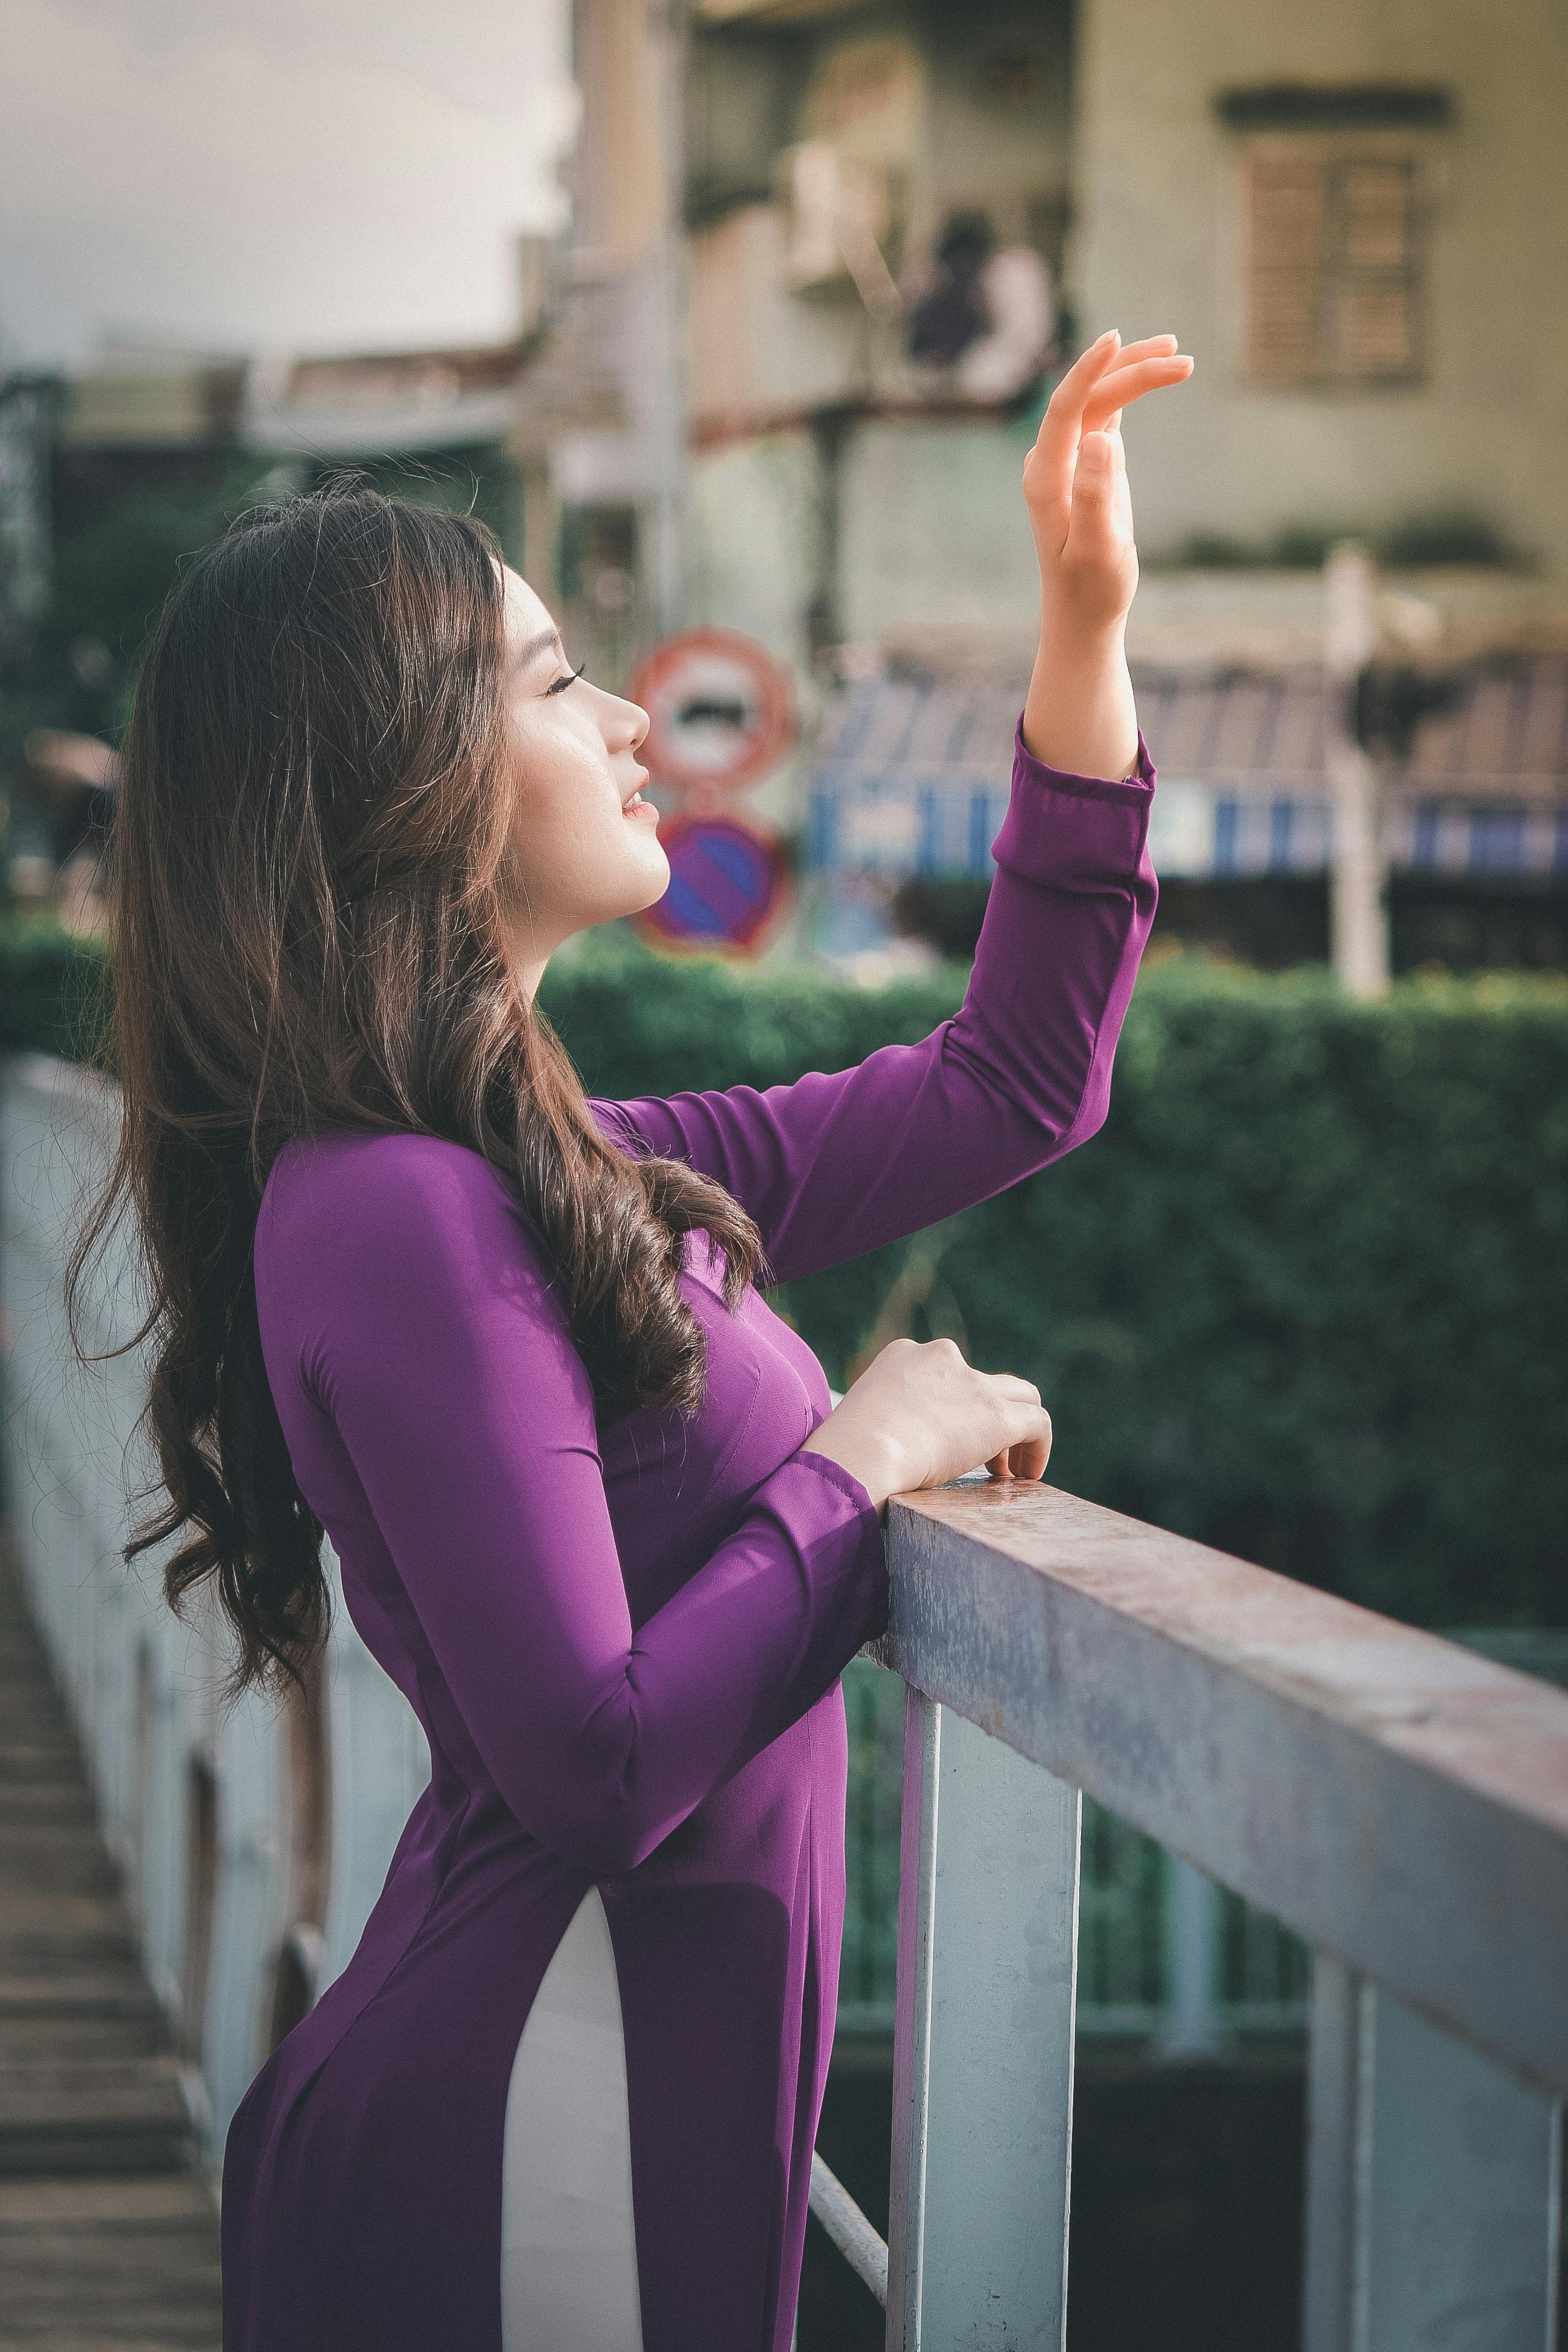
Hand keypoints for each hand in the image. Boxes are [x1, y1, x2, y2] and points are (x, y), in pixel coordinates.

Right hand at [800, 1336, 1051, 1519]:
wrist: (860, 1452)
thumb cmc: (844, 1451)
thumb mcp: (857, 1418)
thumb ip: (878, 1419)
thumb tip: (878, 1447)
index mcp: (903, 1354)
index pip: (944, 1372)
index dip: (952, 1408)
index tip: (944, 1441)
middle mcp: (942, 1358)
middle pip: (985, 1380)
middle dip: (986, 1413)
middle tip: (981, 1455)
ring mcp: (973, 1384)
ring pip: (1021, 1396)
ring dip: (1017, 1430)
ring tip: (1008, 1469)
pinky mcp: (997, 1416)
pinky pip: (1037, 1423)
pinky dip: (1038, 1448)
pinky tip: (1026, 1475)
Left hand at [1023, 329, 1193, 643]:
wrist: (1083, 615)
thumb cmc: (1091, 590)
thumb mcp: (1098, 549)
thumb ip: (1095, 495)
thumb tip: (1102, 437)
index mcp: (1046, 479)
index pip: (1063, 409)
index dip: (1088, 371)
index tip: (1117, 339)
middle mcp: (1051, 461)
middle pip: (1089, 398)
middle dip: (1133, 371)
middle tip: (1184, 359)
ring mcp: (1069, 459)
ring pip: (1101, 401)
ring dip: (1137, 375)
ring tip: (1182, 359)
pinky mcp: (1088, 463)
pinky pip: (1106, 413)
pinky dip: (1132, 392)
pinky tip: (1158, 372)